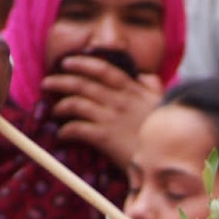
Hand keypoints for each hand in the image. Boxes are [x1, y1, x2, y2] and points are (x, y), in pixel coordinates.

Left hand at [44, 55, 164, 168]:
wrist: (171, 156)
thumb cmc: (168, 131)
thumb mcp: (163, 102)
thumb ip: (153, 86)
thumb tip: (144, 75)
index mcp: (132, 91)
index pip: (102, 70)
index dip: (82, 63)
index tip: (67, 62)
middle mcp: (119, 101)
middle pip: (83, 84)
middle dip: (61, 81)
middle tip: (47, 83)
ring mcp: (111, 119)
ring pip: (76, 104)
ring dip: (61, 106)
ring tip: (54, 110)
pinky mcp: (106, 138)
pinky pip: (78, 129)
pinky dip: (66, 131)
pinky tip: (62, 134)